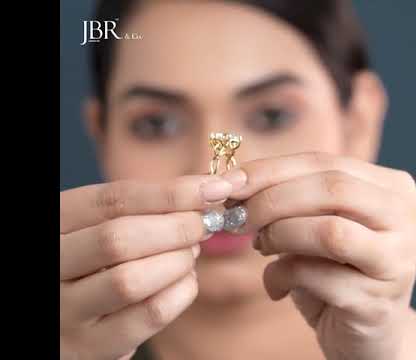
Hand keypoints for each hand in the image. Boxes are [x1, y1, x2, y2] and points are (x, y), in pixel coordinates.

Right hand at [60, 176, 232, 359]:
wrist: (66, 317)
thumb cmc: (95, 261)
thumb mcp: (102, 226)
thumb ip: (142, 209)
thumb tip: (204, 192)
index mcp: (55, 223)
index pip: (113, 200)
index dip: (170, 193)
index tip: (212, 188)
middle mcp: (51, 265)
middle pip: (119, 238)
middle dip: (177, 227)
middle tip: (204, 224)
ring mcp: (66, 311)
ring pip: (130, 281)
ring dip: (177, 261)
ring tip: (191, 252)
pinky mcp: (91, 346)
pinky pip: (148, 316)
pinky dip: (180, 293)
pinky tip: (186, 280)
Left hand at [223, 152, 415, 359]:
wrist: (366, 330)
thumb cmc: (334, 269)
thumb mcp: (314, 224)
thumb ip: (288, 198)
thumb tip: (233, 185)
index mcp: (389, 188)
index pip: (324, 162)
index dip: (270, 170)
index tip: (229, 183)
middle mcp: (404, 218)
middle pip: (332, 189)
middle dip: (272, 200)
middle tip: (237, 218)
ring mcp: (396, 260)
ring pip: (329, 232)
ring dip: (279, 235)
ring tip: (261, 247)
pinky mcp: (377, 302)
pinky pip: (317, 277)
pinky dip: (281, 277)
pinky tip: (275, 287)